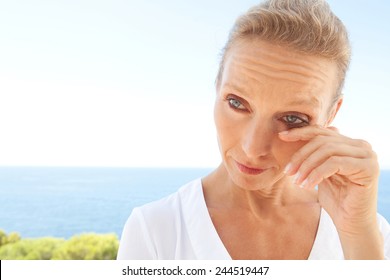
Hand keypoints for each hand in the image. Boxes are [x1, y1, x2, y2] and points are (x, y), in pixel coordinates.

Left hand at [279, 125, 383, 258]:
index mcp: (350, 143)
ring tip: (297, 181)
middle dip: (301, 156)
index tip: (282, 136)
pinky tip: (307, 185)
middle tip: (288, 172)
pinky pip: (334, 163)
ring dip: (307, 166)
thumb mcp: (320, 172)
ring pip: (327, 150)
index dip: (300, 132)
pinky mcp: (368, 167)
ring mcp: (367, 155)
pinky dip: (317, 173)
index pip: (322, 131)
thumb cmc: (335, 198)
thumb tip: (292, 135)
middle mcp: (361, 146)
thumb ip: (315, 155)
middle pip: (322, 140)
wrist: (351, 222)